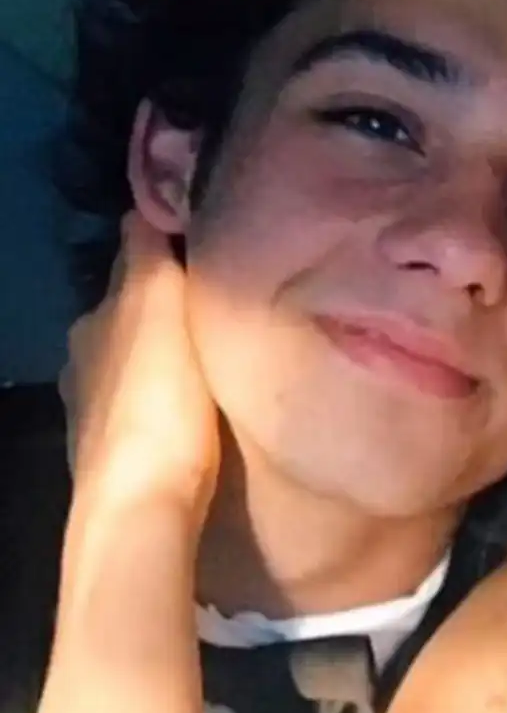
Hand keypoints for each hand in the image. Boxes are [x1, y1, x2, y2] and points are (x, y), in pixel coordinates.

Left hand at [63, 212, 218, 518]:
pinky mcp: (109, 459)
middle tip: (216, 302)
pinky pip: (139, 409)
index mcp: (94, 319)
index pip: (129, 262)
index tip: (206, 241)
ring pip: (132, 365)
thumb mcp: (158, 307)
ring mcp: (92, 413)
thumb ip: (149, 253)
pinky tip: (183, 411)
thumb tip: (146, 203)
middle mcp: (83, 360)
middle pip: (129, 316)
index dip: (164, 248)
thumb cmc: (158, 402)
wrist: (139, 508)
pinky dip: (158, 399)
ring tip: (206, 356)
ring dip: (161, 357)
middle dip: (163, 306)